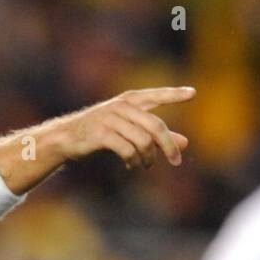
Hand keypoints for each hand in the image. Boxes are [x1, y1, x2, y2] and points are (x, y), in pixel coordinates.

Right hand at [50, 86, 194, 168]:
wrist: (67, 136)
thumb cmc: (101, 131)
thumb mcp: (129, 129)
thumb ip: (157, 134)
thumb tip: (185, 143)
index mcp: (130, 100)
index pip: (156, 95)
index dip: (174, 95)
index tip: (193, 93)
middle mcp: (122, 106)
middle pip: (155, 126)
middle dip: (169, 146)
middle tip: (176, 162)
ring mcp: (110, 119)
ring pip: (143, 141)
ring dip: (148, 158)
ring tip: (145, 165)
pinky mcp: (101, 134)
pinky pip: (127, 150)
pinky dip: (133, 161)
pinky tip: (131, 165)